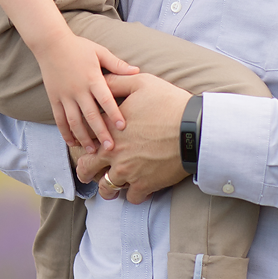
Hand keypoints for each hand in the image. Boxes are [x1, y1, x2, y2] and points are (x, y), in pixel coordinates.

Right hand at [37, 34, 138, 153]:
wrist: (50, 43)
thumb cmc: (78, 46)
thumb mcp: (99, 51)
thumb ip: (117, 64)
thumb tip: (137, 71)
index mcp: (92, 78)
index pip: (105, 100)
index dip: (114, 114)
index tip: (122, 127)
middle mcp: (78, 89)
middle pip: (91, 115)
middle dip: (101, 133)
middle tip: (110, 148)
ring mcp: (65, 95)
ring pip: (74, 121)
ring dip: (83, 137)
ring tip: (91, 150)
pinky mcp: (54, 98)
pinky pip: (59, 118)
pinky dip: (65, 132)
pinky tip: (72, 142)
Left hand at [75, 71, 188, 201]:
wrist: (194, 129)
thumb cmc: (169, 103)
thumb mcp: (141, 83)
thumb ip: (116, 82)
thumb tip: (101, 80)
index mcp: (109, 129)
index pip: (83, 138)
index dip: (83, 141)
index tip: (87, 144)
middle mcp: (114, 153)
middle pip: (86, 169)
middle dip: (86, 172)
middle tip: (89, 173)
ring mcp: (128, 171)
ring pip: (107, 189)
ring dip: (108, 188)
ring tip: (112, 186)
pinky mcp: (145, 184)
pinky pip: (132, 198)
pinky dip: (133, 195)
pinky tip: (136, 189)